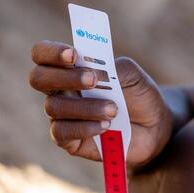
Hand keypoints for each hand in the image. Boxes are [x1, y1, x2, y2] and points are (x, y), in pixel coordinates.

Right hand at [29, 40, 171, 166]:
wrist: (154, 126)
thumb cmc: (139, 95)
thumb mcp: (133, 74)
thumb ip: (114, 67)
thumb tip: (93, 72)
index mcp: (72, 68)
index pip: (43, 54)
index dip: (51, 52)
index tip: (73, 54)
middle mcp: (62, 90)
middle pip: (38, 78)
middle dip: (65, 77)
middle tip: (93, 80)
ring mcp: (63, 116)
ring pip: (54, 106)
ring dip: (86, 106)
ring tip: (114, 109)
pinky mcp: (69, 140)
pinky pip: (61, 132)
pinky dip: (84, 127)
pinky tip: (106, 126)